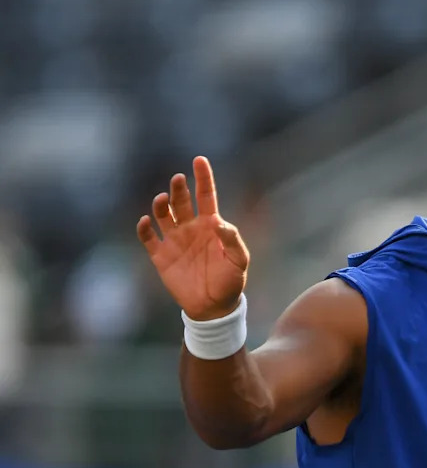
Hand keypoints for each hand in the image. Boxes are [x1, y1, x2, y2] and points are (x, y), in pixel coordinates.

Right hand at [137, 156, 249, 320]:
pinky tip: (147, 221)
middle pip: (182, 200)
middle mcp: (191, 228)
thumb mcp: (240, 260)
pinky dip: (144, 228)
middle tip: (178, 179)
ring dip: (161, 204)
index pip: (206, 195)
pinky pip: (148, 237)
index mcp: (211, 225)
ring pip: (163, 214)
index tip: (199, 160)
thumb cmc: (230, 281)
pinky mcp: (161, 256)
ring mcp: (174, 240)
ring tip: (163, 200)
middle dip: (179, 188)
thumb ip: (232, 240)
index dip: (203, 177)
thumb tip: (218, 222)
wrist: (214, 307)